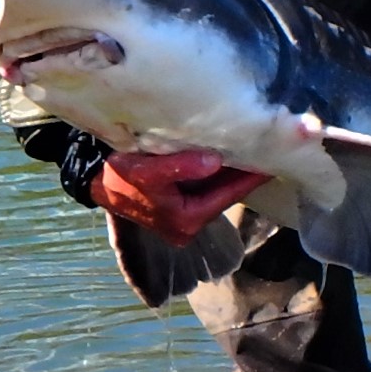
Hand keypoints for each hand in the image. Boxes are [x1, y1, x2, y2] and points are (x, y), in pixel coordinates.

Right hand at [89, 148, 269, 245]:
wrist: (96, 181)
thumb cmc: (119, 175)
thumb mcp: (148, 169)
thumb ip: (181, 166)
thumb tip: (216, 160)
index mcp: (185, 220)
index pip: (228, 194)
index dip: (252, 176)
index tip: (275, 155)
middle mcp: (188, 225)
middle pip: (226, 194)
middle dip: (246, 172)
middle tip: (272, 146)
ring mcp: (185, 218)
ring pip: (217, 191)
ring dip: (234, 171)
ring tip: (258, 146)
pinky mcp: (180, 206)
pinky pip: (207, 188)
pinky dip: (219, 173)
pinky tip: (231, 153)